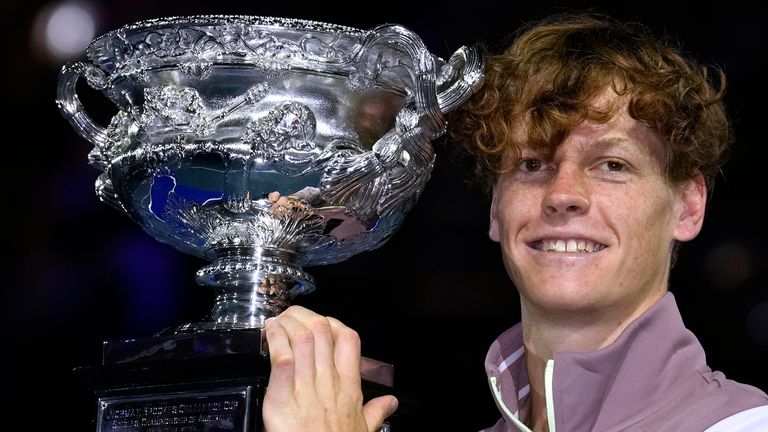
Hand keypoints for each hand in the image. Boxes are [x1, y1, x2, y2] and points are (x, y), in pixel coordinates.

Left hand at [263, 306, 397, 431]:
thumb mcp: (364, 430)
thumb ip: (377, 412)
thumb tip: (391, 403)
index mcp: (348, 387)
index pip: (348, 338)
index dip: (334, 322)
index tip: (321, 323)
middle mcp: (328, 382)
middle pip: (322, 330)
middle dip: (305, 316)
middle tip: (292, 317)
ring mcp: (306, 388)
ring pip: (302, 337)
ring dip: (288, 324)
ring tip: (278, 321)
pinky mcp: (282, 397)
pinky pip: (281, 358)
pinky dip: (274, 340)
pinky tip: (269, 333)